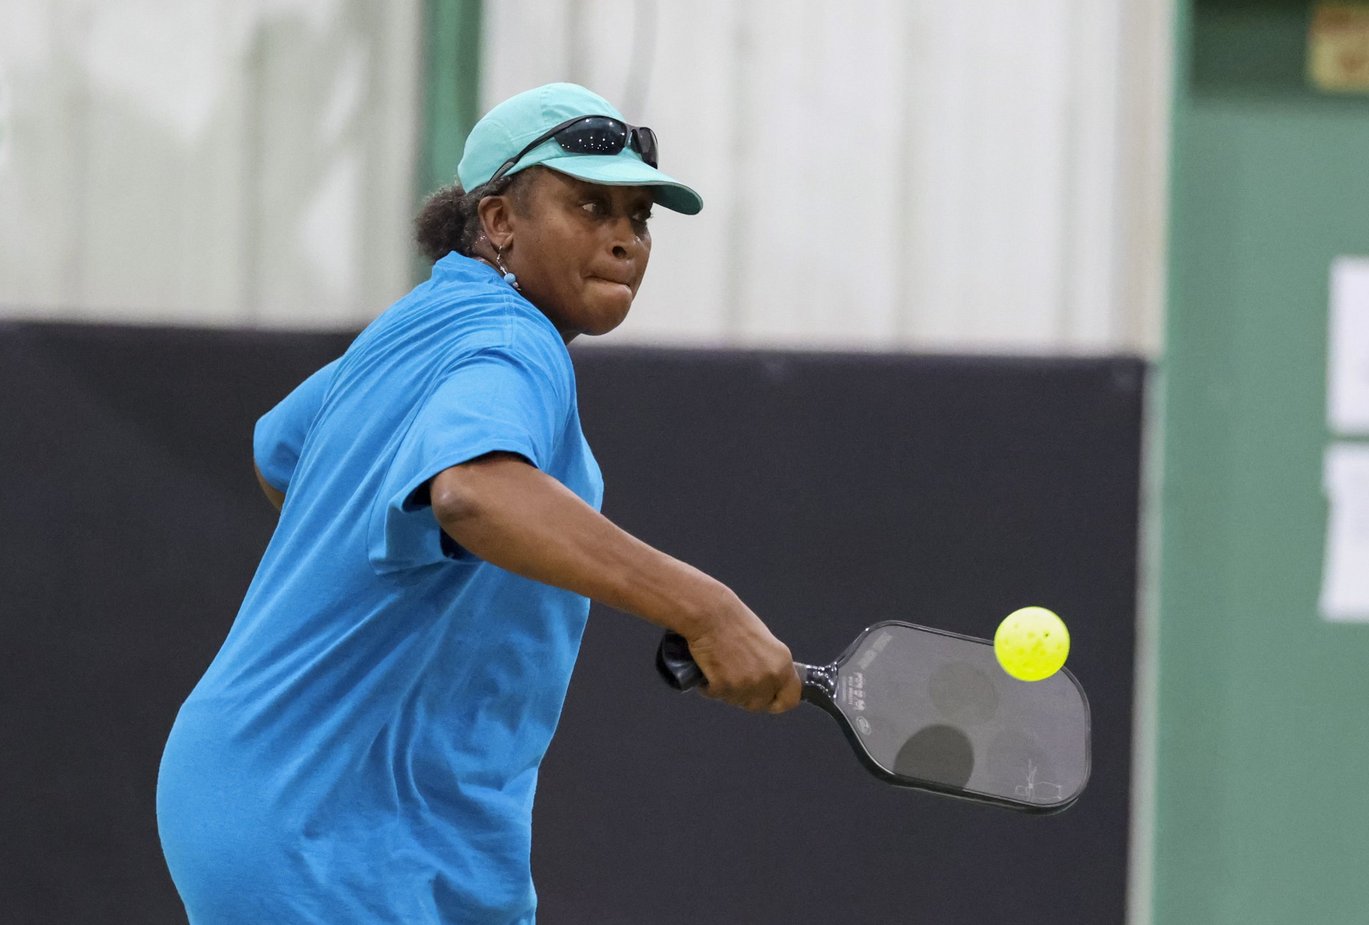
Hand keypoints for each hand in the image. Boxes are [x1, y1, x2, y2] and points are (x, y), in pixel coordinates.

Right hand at [682, 591, 801, 713]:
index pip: (791, 699)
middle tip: (734, 677)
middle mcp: (769, 677)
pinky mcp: (724, 686)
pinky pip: (715, 695)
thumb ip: (771, 667)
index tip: (768, 700)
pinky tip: (708, 667)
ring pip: (736, 701)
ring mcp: (747, 684)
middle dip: (746, 696)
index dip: (777, 702)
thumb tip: (768, 685)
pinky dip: (708, 686)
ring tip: (721, 666)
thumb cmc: (733, 622)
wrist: (710, 614)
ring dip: (726, 690)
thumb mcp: (766, 644)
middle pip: (759, 704)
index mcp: (783, 664)